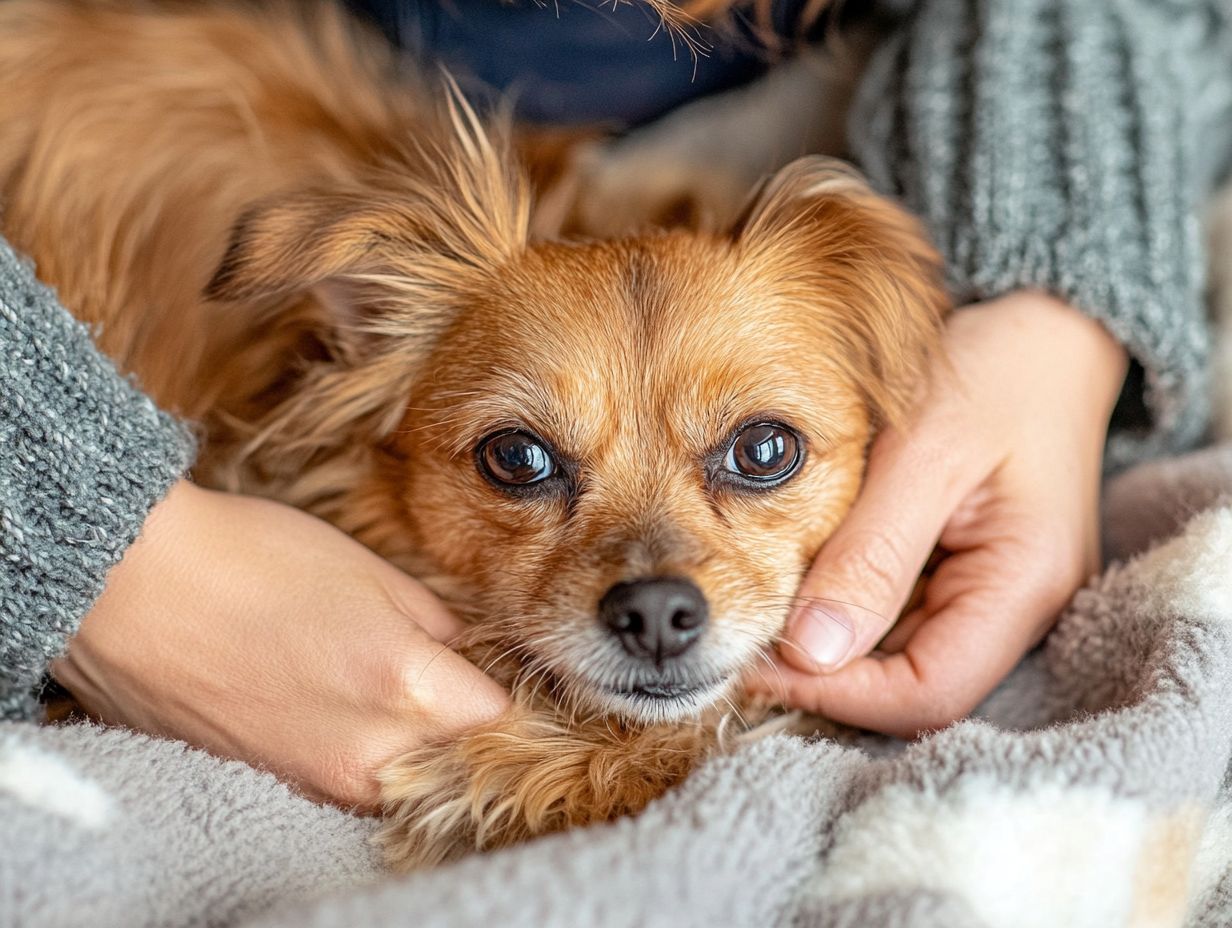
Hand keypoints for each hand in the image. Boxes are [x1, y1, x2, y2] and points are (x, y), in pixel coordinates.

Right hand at [52, 481, 508, 808]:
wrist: (132, 587)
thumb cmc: (252, 558)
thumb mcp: (368, 570)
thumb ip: (435, 623)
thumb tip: (465, 653)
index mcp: (404, 683)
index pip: (495, 714)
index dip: (499, 684)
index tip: (492, 663)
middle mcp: (371, 747)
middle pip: (455, 754)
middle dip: (461, 719)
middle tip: (449, 673)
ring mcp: (322, 775)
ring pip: (406, 777)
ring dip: (414, 742)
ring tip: (386, 687)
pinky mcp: (280, 782)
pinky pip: (352, 783)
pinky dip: (365, 755)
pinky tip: (341, 705)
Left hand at [748, 291, 1126, 736]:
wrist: (1046, 324)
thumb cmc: (994, 367)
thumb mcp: (926, 449)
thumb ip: (872, 551)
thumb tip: (811, 651)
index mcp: (1024, 581)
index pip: (930, 693)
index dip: (838, 693)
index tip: (758, 657)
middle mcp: (1020, 605)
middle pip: (913, 687)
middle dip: (826, 674)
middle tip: (745, 636)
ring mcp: (996, 591)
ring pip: (901, 657)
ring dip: (831, 644)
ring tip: (763, 606)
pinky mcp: (970, 569)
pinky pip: (903, 616)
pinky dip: (848, 608)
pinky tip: (803, 579)